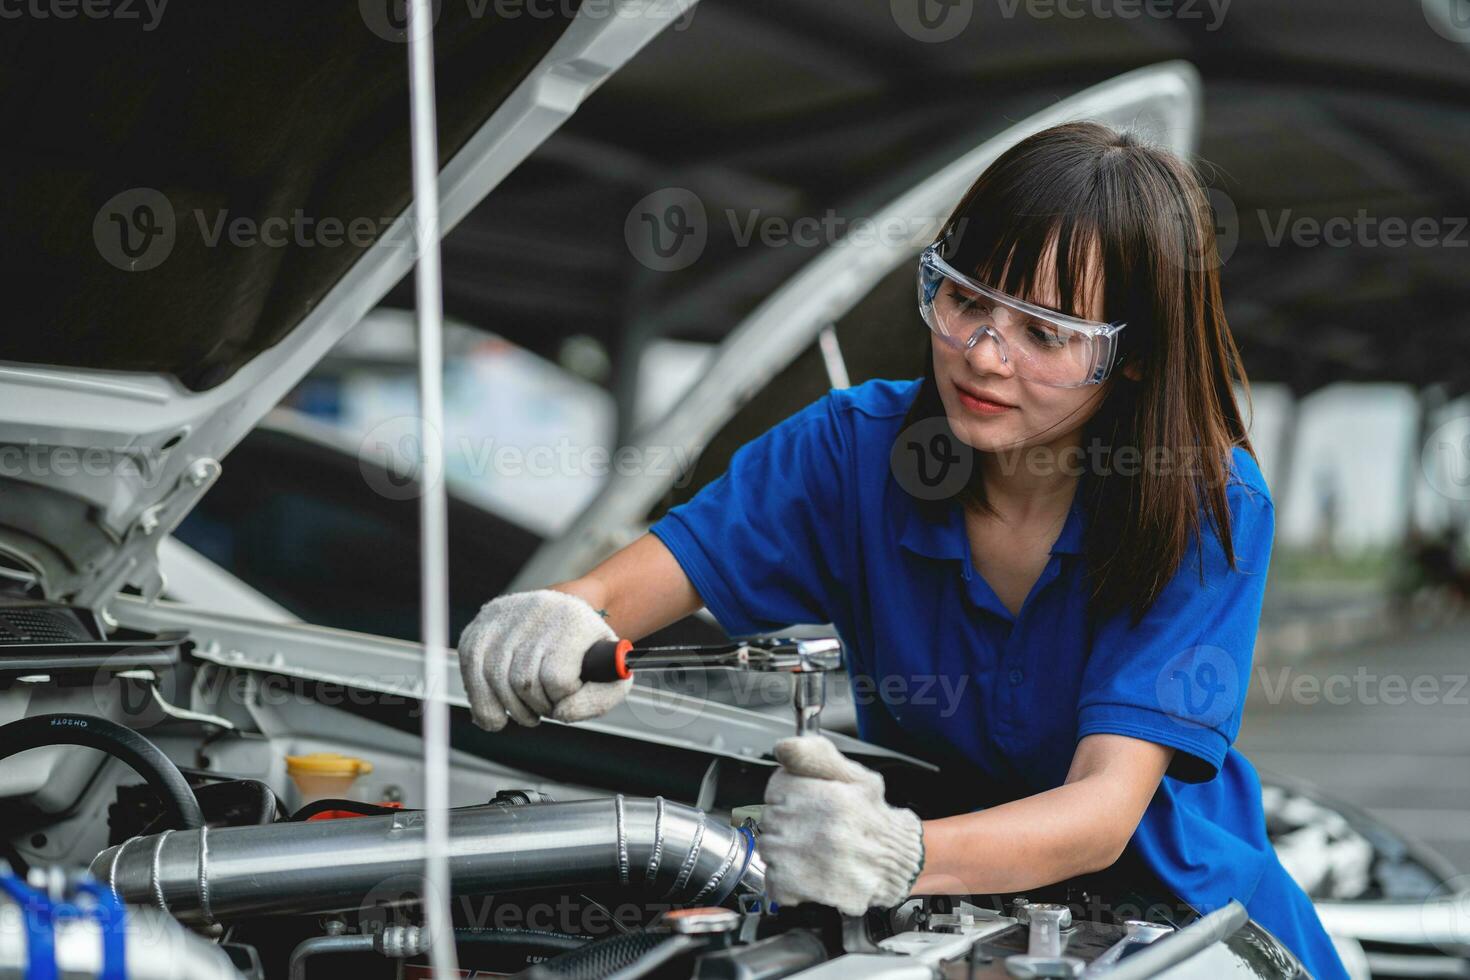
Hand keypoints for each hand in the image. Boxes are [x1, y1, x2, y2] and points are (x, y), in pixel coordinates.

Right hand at [457, 590, 630, 730]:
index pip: (557, 678)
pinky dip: (483, 701)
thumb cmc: (588, 650)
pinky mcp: (480, 625)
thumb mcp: (611, 675)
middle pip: (523, 682)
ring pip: (494, 679)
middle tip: (546, 704)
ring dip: (510, 707)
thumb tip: (561, 714)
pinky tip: (498, 710)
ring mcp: (504, 615)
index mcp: (573, 620)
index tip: (568, 691)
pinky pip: (471, 672)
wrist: (569, 612)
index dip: (561, 697)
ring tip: (527, 707)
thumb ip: (597, 701)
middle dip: (535, 706)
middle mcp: (536, 610)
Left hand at [759, 735, 924, 914]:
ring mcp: (809, 860)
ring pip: (769, 848)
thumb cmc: (873, 819)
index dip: (789, 796)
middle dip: (788, 823)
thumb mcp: (855, 776)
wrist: (896, 864)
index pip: (778, 788)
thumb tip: (784, 748)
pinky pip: (773, 880)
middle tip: (813, 830)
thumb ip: (817, 755)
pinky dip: (784, 880)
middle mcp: (821, 828)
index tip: (806, 805)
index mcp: (830, 797)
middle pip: (771, 818)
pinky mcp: (802, 888)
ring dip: (784, 851)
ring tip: (812, 852)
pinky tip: (807, 873)